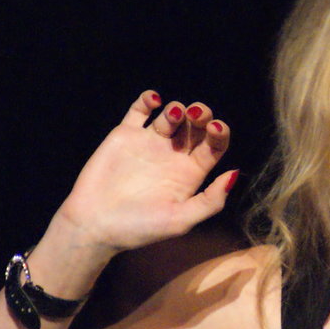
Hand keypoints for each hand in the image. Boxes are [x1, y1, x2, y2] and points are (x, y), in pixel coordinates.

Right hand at [54, 90, 237, 254]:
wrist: (95, 225)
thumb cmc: (139, 229)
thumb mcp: (180, 220)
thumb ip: (210, 200)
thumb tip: (234, 174)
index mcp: (191, 173)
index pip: (213, 146)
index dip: (219, 133)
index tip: (216, 129)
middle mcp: (173, 155)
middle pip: (196, 126)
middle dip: (202, 114)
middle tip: (196, 114)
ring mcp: (150, 143)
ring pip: (172, 115)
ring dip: (177, 109)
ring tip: (174, 114)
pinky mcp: (125, 135)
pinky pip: (139, 110)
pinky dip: (147, 99)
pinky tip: (154, 99)